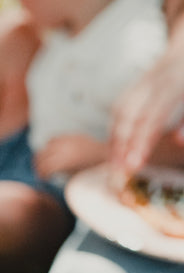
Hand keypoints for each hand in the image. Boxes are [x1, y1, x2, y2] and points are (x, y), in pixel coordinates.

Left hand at [34, 133, 106, 179]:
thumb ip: (73, 148)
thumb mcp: (85, 146)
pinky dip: (43, 174)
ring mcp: (65, 152)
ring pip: (43, 159)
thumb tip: (62, 158)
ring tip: (40, 176)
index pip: (51, 141)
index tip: (45, 159)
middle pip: (44, 151)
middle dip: (39, 160)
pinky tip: (45, 179)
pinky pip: (48, 168)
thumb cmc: (98, 159)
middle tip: (38, 169)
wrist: (107, 161)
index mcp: (71, 137)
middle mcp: (66, 143)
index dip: (46, 151)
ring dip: (39, 169)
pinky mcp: (65, 163)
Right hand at [110, 56, 183, 176]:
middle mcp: (155, 82)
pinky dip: (114, 131)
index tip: (133, 165)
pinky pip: (119, 109)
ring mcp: (143, 82)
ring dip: (114, 140)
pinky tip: (114, 150)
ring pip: (121, 111)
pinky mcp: (136, 86)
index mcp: (174, 84)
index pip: (151, 117)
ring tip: (113, 166)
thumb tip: (179, 141)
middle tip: (118, 172)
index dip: (140, 141)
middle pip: (130, 115)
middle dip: (121, 144)